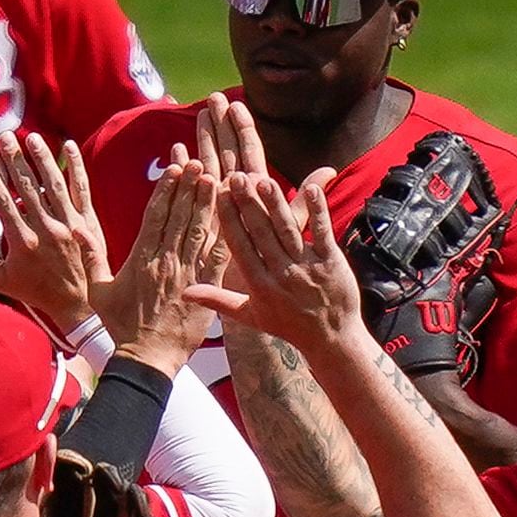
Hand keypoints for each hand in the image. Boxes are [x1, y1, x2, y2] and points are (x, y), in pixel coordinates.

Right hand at [0, 132, 108, 332]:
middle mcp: (46, 229)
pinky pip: (81, 189)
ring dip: (42, 158)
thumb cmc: (36, 293)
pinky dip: (76, 167)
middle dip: (14, 159)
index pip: (3, 201)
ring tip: (31, 137)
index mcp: (22, 241)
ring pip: (53, 183)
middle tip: (5, 136)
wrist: (78, 305)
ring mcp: (68, 224)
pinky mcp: (87, 223)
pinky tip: (70, 146)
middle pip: (27, 186)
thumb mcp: (1, 281)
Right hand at [96, 154, 219, 374]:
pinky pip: (217, 256)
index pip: (156, 215)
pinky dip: (225, 233)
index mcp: (141, 258)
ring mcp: (187, 274)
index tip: (175, 167)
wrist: (147, 358)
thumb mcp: (98, 291)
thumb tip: (76, 231)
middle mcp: (166, 261)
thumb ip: (90, 259)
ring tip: (215, 175)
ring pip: (200, 230)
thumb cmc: (120, 326)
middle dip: (190, 185)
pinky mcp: (204, 288)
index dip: (167, 189)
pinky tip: (232, 215)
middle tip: (199, 159)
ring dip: (207, 201)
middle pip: (181, 215)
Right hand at [197, 168, 363, 350]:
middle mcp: (281, 274)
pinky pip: (322, 232)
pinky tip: (310, 188)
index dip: (229, 219)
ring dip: (274, 204)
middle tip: (236, 177)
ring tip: (262, 180)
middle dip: (247, 204)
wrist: (330, 339)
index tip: (219, 194)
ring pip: (287, 230)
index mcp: (259, 285)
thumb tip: (185, 293)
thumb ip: (218, 300)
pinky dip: (317, 210)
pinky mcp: (331, 262)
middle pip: (260, 233)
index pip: (239, 246)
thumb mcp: (250, 316)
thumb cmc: (288, 325)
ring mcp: (307, 267)